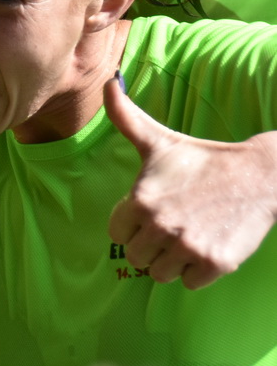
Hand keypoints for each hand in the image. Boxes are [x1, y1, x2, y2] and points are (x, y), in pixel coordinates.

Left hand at [105, 77, 276, 288]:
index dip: (131, 225)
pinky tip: (206, 246)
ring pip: (160, 274)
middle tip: (171, 227)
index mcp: (139, 200)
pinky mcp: (215, 264)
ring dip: (172, 261)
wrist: (258, 177)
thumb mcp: (159, 140)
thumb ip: (125, 117)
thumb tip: (107, 81)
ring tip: (187, 237)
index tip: (150, 213)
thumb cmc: (202, 160)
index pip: (116, 233)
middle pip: (136, 258)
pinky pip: (189, 284)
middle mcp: (160, 226)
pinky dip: (196, 272)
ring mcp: (188, 247)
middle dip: (150, 246)